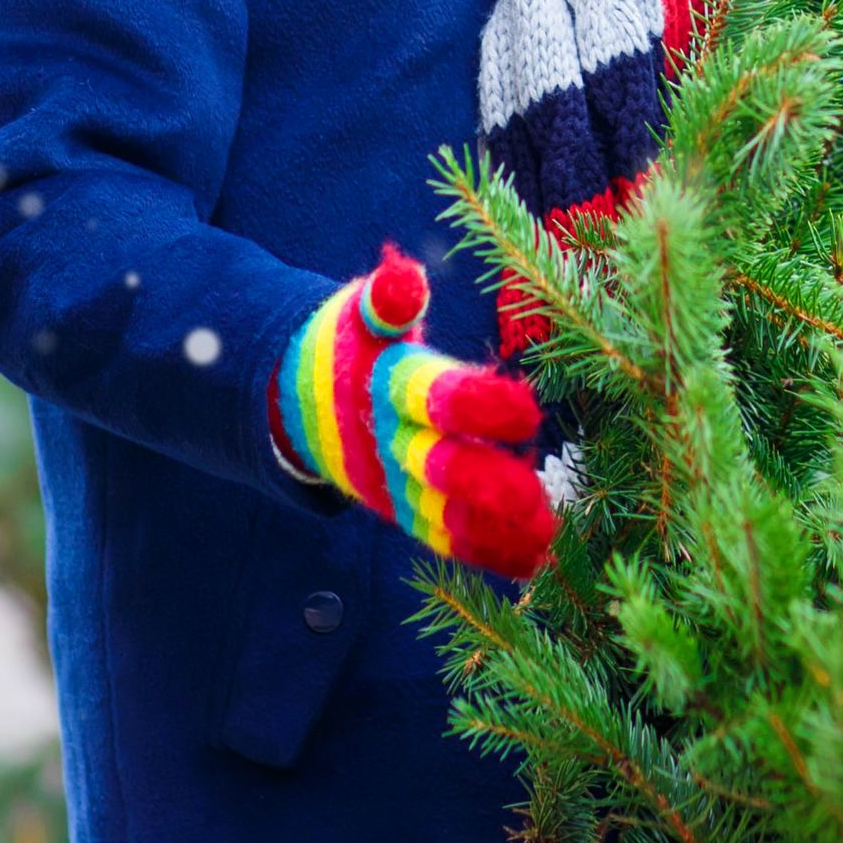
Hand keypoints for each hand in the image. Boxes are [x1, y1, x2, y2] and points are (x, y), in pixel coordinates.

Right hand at [272, 248, 558, 578]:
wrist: (295, 404)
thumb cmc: (350, 345)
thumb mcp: (358, 314)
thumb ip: (385, 300)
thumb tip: (401, 279)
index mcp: (384, 386)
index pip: (430, 395)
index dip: (476, 404)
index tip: (529, 409)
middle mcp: (386, 441)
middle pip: (437, 467)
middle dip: (485, 485)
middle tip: (535, 498)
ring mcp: (391, 484)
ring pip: (443, 514)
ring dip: (493, 532)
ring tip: (547, 541)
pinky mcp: (401, 512)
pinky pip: (443, 539)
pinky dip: (486, 554)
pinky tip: (533, 564)